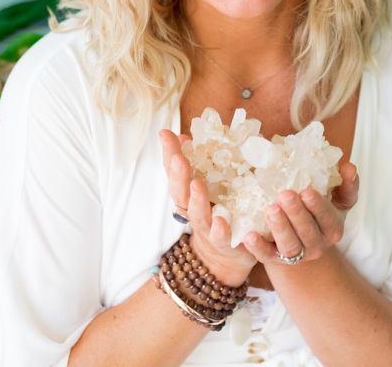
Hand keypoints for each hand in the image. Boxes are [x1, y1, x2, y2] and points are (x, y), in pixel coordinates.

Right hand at [159, 129, 255, 286]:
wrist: (226, 257)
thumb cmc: (216, 214)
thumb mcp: (209, 185)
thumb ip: (200, 163)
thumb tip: (187, 135)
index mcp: (189, 194)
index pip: (175, 171)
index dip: (170, 154)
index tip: (166, 134)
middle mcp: (194, 211)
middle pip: (181, 193)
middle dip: (179, 175)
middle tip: (179, 158)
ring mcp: (208, 228)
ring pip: (198, 216)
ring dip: (197, 201)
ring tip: (197, 185)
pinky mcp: (226, 243)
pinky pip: (222, 238)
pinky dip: (220, 230)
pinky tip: (221, 221)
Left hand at [242, 161, 358, 268]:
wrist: (302, 237)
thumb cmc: (320, 211)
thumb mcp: (338, 198)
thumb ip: (346, 184)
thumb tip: (350, 167)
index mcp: (332, 228)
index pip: (327, 218)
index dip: (317, 206)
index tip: (306, 191)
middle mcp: (317, 245)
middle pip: (307, 231)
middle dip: (296, 213)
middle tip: (285, 194)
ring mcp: (296, 254)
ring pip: (289, 245)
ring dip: (280, 228)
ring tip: (270, 209)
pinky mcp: (275, 259)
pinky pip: (266, 256)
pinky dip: (257, 247)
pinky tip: (249, 235)